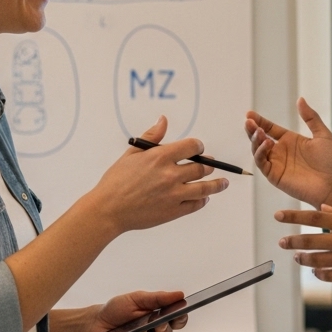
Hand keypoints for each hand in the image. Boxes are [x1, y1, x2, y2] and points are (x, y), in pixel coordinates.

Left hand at [89, 290, 188, 331]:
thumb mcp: (137, 299)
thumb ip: (158, 298)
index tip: (180, 314)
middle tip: (158, 325)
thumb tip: (180, 295)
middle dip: (164, 331)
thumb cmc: (117, 310)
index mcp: (159, 320)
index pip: (177, 322)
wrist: (95, 323)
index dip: (181, 319)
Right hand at [90, 116, 228, 232]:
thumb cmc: (116, 182)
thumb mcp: (131, 154)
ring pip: (204, 187)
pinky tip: (204, 198)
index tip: (199, 149)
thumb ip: (151, 137)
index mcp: (160, 157)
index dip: (198, 147)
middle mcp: (170, 175)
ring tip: (223, 182)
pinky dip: (202, 200)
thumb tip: (163, 120)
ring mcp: (174, 195)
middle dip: (208, 165)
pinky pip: (195, 205)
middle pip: (201, 168)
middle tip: (211, 165)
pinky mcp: (173, 211)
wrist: (108, 209)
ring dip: (217, 184)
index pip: (192, 147)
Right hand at [246, 98, 331, 206]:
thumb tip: (300, 99)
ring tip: (259, 132)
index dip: (260, 121)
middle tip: (248, 121)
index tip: (249, 113)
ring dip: (255, 140)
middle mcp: (280, 151)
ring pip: (258, 150)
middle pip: (260, 138)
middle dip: (252, 129)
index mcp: (290, 140)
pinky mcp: (275, 175)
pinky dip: (260, 153)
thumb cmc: (330, 161)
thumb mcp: (322, 134)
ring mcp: (276, 164)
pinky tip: (266, 144)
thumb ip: (311, 117)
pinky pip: (262, 163)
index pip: (270, 128)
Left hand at [276, 205, 331, 286]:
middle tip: (281, 242)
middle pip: (311, 240)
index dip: (293, 216)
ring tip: (297, 258)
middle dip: (292, 241)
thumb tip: (321, 210)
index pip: (314, 217)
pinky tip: (316, 271)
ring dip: (303, 259)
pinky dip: (319, 273)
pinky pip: (329, 276)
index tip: (278, 216)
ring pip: (316, 260)